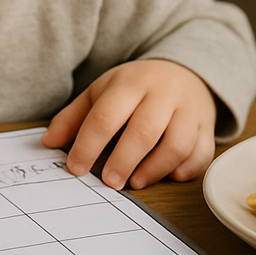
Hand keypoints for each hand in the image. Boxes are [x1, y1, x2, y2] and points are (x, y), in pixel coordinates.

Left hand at [41, 59, 216, 188]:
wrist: (184, 71)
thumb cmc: (136, 88)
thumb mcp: (101, 92)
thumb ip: (74, 117)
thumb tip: (48, 142)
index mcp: (129, 84)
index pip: (106, 116)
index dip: (88, 145)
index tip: (76, 168)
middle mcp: (162, 94)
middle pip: (144, 130)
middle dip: (124, 160)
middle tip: (109, 183)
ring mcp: (189, 110)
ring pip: (177, 142)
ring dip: (156, 168)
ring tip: (136, 182)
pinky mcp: (207, 126)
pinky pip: (203, 151)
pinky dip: (188, 168)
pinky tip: (171, 177)